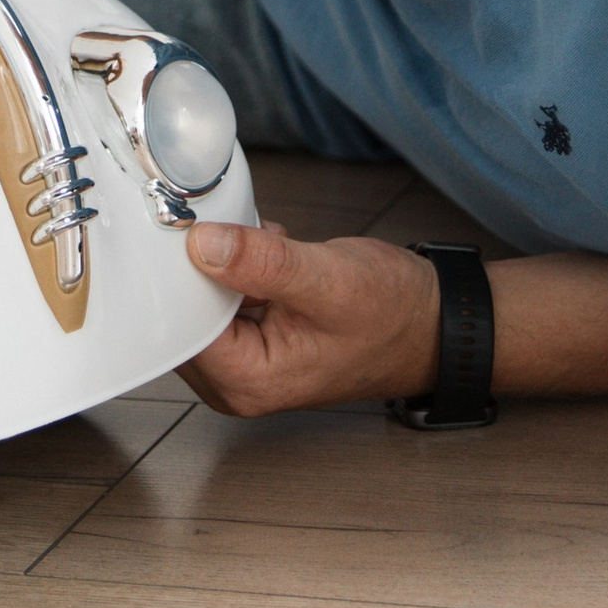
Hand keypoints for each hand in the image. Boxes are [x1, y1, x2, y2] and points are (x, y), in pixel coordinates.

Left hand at [181, 220, 441, 419]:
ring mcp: (246, 361)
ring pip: (203, 301)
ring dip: (223, 263)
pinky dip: (239, 266)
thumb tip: (202, 244)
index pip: (181, 327)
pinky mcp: (256, 338)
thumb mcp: (328, 280)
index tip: (181, 233)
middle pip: (184, 316)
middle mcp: (238, 380)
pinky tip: (269, 251)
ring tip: (261, 242)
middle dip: (200, 268)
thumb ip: (262, 263)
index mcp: (247, 381)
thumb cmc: (393, 317)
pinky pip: (225, 297)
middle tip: (223, 226)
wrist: (430, 325)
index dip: (177, 278)